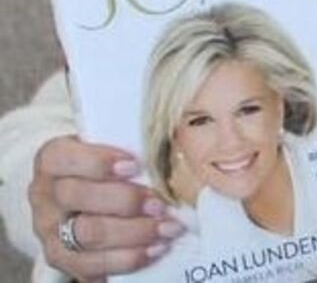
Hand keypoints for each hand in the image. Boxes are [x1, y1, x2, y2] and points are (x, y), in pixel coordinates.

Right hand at [29, 135, 184, 280]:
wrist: (89, 201)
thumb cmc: (110, 167)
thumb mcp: (114, 147)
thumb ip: (136, 145)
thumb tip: (180, 142)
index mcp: (52, 159)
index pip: (62, 158)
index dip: (97, 162)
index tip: (135, 165)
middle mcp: (45, 195)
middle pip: (78, 197)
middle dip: (126, 201)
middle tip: (161, 203)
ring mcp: (50, 230)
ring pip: (87, 234)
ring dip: (134, 232)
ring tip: (169, 228)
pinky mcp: (62, 259)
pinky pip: (91, 265)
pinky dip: (128, 258)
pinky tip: (156, 249)